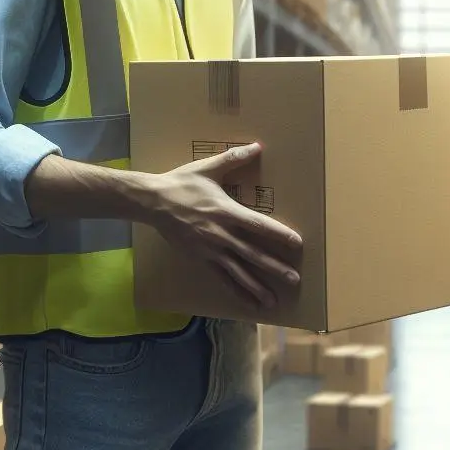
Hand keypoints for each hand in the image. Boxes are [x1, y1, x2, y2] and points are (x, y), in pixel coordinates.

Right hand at [148, 142, 301, 308]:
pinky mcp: (201, 259)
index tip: (297, 243)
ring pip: (238, 272)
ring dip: (257, 287)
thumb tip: (258, 146)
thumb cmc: (182, 183)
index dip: (278, 234)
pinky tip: (248, 304)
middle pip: (252, 254)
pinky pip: (222, 279)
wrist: (152, 202)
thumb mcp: (208, 168)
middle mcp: (221, 234)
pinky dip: (236, 292)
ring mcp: (210, 250)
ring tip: (273, 301)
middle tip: (294, 278)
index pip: (258, 225)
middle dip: (274, 267)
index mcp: (226, 211)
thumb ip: (234, 158)